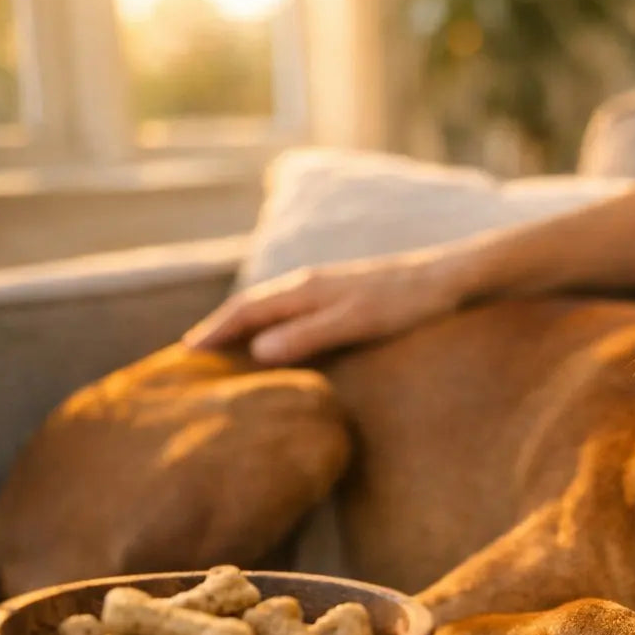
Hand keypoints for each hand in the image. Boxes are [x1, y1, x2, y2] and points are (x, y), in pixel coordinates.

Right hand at [182, 249, 470, 364]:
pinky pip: (295, 312)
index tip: (185, 353)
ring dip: (246, 326)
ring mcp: (327, 289)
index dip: (215, 330)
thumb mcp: (355, 322)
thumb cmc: (405, 302)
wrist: (449, 280)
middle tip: (192, 354)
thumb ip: (308, 335)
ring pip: (274, 307)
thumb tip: (257, 352)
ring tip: (226, 349)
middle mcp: (309, 285)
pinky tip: (282, 341)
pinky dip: (274, 326)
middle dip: (222, 327)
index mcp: (305, 289)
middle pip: (253, 306)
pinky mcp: (346, 298)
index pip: (246, 310)